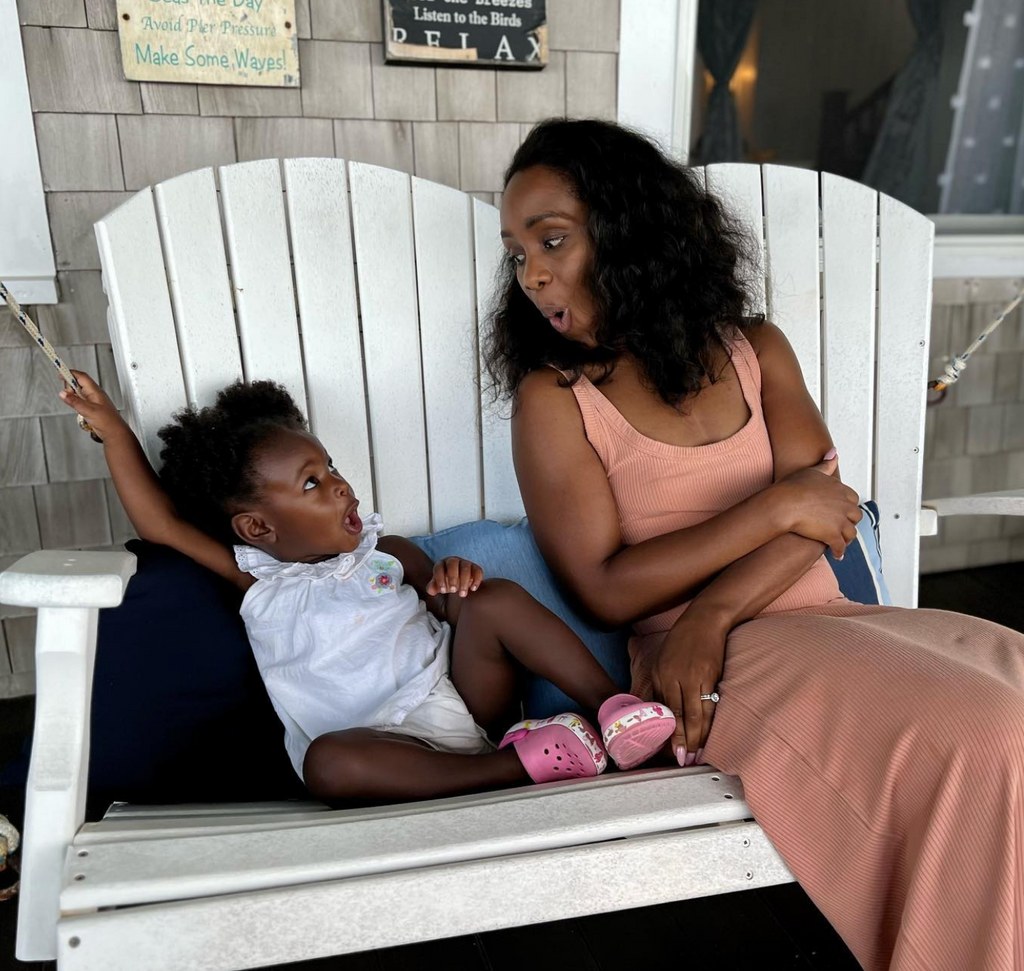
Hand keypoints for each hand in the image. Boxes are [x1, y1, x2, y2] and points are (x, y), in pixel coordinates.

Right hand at [58, 370, 130, 444]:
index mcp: (95, 391)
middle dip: (70, 387)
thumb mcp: (88, 410)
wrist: (115, 433)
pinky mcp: (91, 408)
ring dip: (73, 396)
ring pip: (79, 393)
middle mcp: (94, 394)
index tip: (60, 371)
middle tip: (67, 394)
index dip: (70, 373)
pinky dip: (76, 403)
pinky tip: (77, 409)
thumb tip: (63, 394)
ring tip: (75, 404)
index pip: (81, 376)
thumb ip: (74, 401)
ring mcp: (93, 401)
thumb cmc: (108, 421)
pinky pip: (80, 401)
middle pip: (78, 383)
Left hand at [426, 557, 482, 597]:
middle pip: (453, 563)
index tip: (443, 591)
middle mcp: (453, 561)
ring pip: (466, 567)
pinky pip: (478, 570)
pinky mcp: (475, 568)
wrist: (459, 582)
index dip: (440, 579)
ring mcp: (465, 563)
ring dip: (464, 581)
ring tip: (462, 594)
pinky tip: (473, 589)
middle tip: (453, 591)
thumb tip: (431, 590)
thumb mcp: (438, 586)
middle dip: (452, 577)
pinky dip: (476, 580)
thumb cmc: (446, 582)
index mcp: (442, 564)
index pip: (439, 567)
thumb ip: (433, 587)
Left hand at [651, 606, 727, 766]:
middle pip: (682, 716)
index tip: (671, 751)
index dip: (669, 733)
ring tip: (698, 755)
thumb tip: (659, 713)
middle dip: (684, 741)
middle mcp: (678, 678)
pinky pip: (712, 705)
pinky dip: (711, 722)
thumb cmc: (681, 641)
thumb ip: (661, 687)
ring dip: (698, 737)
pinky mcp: (713, 676)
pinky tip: (710, 735)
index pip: (666, 710)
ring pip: (698, 714)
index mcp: (662, 675)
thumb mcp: (662, 661)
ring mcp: (697, 677)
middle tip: (685, 761)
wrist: (705, 621)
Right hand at [772, 452, 861, 557]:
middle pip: (855, 516)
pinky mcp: (833, 535)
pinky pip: (840, 546)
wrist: (784, 503)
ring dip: (846, 538)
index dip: (847, 506)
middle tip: (842, 527)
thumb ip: (826, 464)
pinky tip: (836, 555)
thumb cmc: (792, 487)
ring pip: (850, 533)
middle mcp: (844, 505)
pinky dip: (839, 552)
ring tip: (840, 543)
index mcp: (841, 489)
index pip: (853, 499)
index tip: (841, 510)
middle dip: (850, 522)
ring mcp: (840, 521)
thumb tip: (834, 452)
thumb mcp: (811, 471)